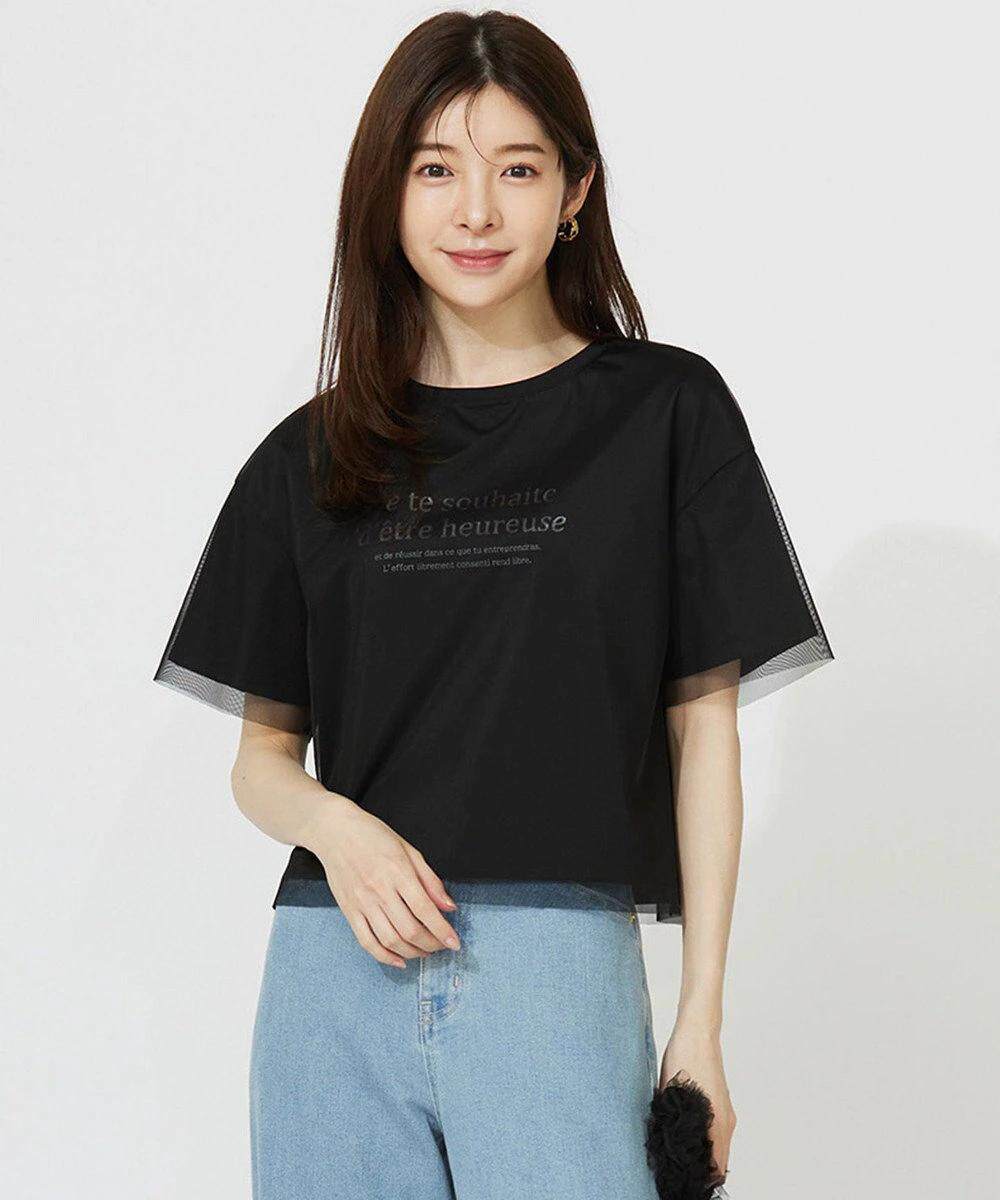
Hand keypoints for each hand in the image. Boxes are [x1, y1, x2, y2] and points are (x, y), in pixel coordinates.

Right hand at [305, 796, 460, 967]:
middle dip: (432, 944)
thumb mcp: (408, 849)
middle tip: (442, 945)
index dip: (443, 930)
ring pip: (390, 940)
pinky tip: (400, 961)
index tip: (455, 942)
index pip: (425, 909)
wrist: (334, 832)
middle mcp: (380, 890)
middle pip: (410, 929)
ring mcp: (362, 903)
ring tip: (425, 952)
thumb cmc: (373, 836)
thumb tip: (448, 906)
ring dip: (413, 953)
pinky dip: (385, 957)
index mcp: (398, 871)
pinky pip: (367, 942)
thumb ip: (430, 880)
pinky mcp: (349, 911)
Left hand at [660, 1025, 735, 1182]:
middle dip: (702, 1171)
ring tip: (681, 1158)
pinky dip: (707, 1141)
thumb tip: (671, 1149)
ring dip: (705, 1156)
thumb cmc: (683, 1059)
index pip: (715, 1168)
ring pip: (719, 1146)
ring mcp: (726, 1111)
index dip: (701, 1179)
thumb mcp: (672, 1094)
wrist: (697, 1031)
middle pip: (719, 1161)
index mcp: (717, 1123)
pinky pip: (718, 1132)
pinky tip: (688, 1136)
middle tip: (679, 1173)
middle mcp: (726, 1121)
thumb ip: (675, 1124)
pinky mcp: (721, 1102)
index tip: (685, 1182)